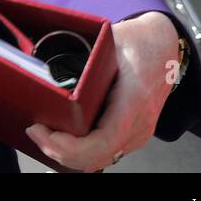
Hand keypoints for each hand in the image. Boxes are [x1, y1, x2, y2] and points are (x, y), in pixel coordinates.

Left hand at [25, 11, 178, 171]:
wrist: (165, 46)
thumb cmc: (141, 41)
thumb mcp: (109, 40)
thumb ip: (81, 53)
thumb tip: (47, 58)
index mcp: (133, 100)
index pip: (104, 139)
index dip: (71, 145)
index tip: (44, 131)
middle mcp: (138, 124)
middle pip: (97, 157)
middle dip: (59, 151)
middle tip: (34, 131)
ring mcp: (137, 132)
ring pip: (100, 160)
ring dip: (67, 154)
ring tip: (42, 134)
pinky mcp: (132, 133)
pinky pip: (105, 153)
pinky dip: (79, 152)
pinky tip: (60, 138)